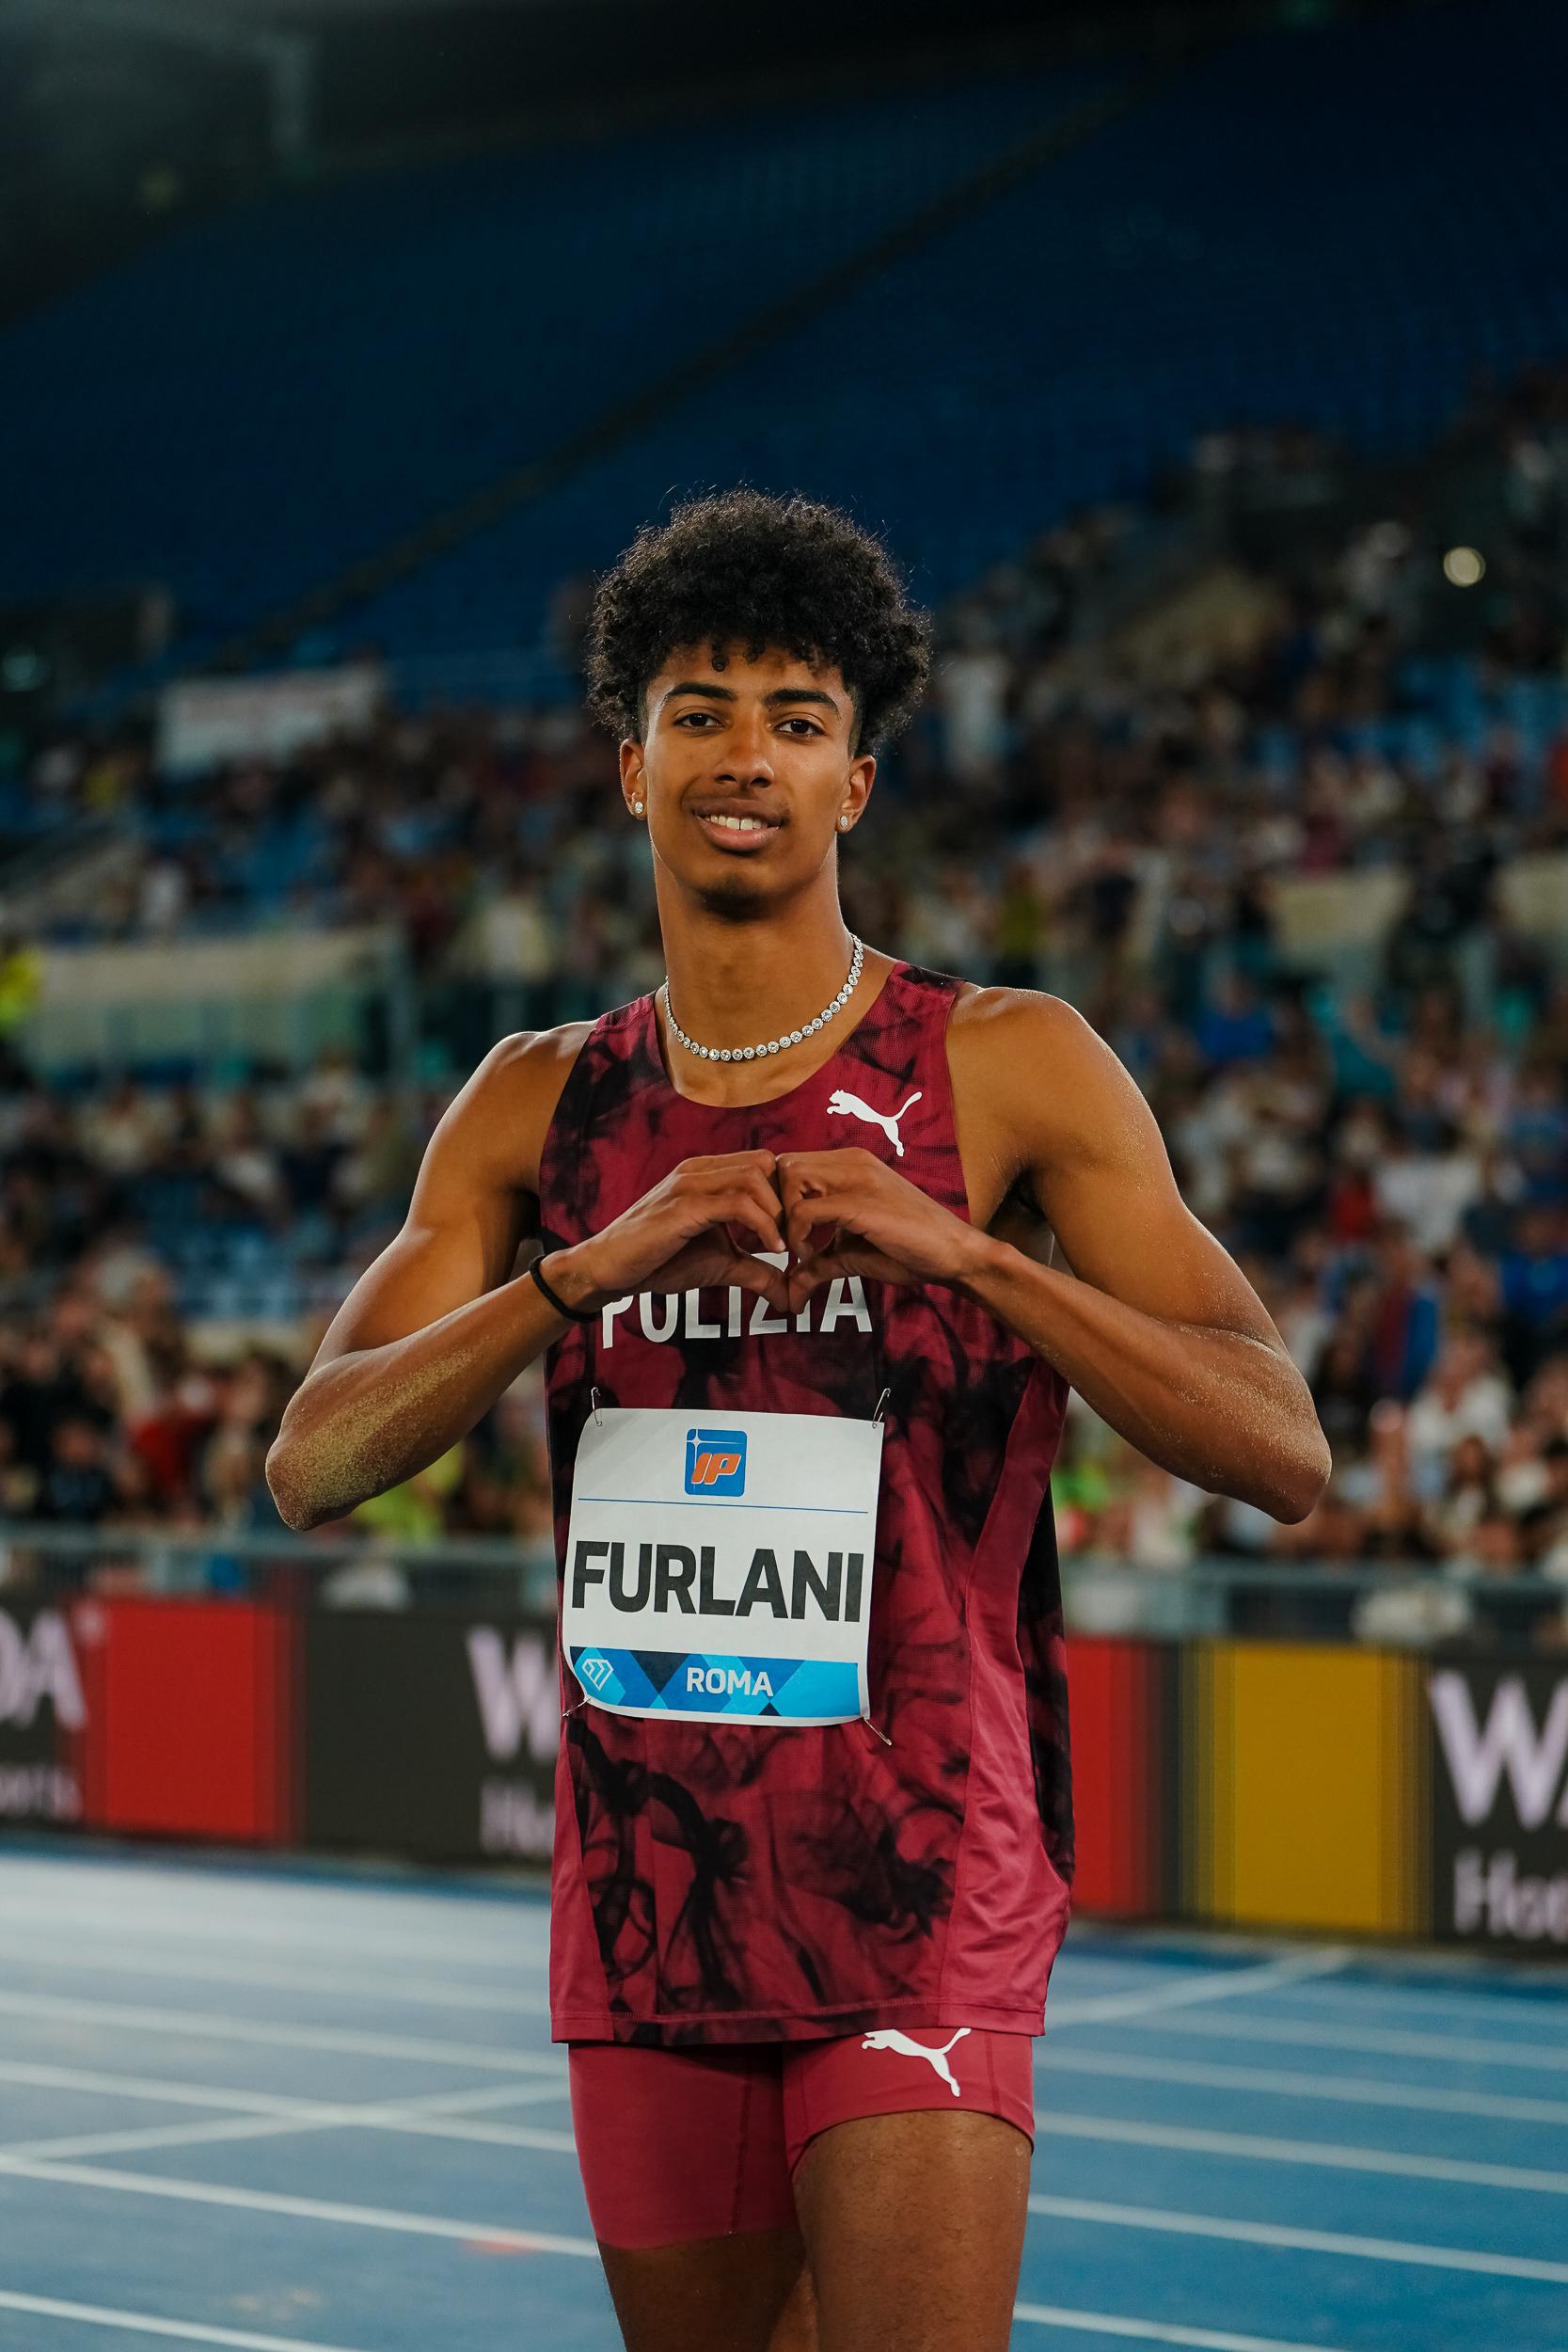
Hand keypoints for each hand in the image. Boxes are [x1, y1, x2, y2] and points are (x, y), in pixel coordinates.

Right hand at [548, 1152, 792, 1313]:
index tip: (796, 1231)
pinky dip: (763, 1226)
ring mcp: (689, 1184)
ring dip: (778, 1213)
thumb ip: (756, 1270)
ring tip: (784, 1247)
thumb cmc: (658, 1261)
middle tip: (795, 1237)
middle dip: (786, 1199)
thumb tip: (790, 1294)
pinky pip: (737, 1203)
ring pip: (754, 1176)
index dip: (785, 1194)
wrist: (609, 1269)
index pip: (763, 1163)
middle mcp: (698, 1170)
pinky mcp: (683, 1207)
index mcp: (706, 1173)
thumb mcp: (720, 1264)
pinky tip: (772, 1251)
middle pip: (765, 1162)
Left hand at [774, 1148, 990, 1312]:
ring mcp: (858, 1178)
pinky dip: (797, 1235)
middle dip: (775, 1204)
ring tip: (800, 1248)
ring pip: (790, 1177)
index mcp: (851, 1164)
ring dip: (784, 1216)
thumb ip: (818, 1263)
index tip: (789, 1235)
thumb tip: (789, 1290)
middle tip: (788, 1240)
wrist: (954, 1253)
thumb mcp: (852, 1253)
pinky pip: (805, 1209)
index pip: (791, 1164)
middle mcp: (852, 1162)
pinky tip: (810, 1255)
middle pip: (783, 1164)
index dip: (780, 1199)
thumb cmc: (909, 1250)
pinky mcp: (861, 1203)